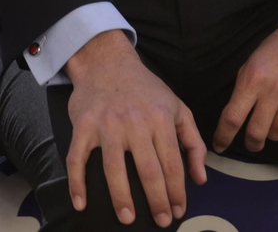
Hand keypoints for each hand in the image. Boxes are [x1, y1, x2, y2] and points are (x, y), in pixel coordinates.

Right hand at [64, 30, 207, 226]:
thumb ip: (193, 142)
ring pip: (114, 168)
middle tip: (161, 221)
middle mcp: (135, 122)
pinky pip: (77, 159)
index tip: (178, 211)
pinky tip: (81, 203)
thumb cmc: (145, 89)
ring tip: (127, 218)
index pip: (172, 163)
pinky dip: (77, 183)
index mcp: (161, 118)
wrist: (106, 62)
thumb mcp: (177, 107)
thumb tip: (200, 178)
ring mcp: (107, 125)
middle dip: (157, 200)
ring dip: (121, 197)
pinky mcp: (83, 126)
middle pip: (148, 170)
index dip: (177, 191)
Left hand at [212, 0, 277, 152]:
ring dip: (273, 129)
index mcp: (254, 79)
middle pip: (255, 134)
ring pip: (276, 135)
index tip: (219, 146)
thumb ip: (243, 91)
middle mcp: (276, 91)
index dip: (223, 137)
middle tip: (252, 141)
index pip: (232, 118)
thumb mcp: (252, 62)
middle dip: (251, 143)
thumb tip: (233, 121)